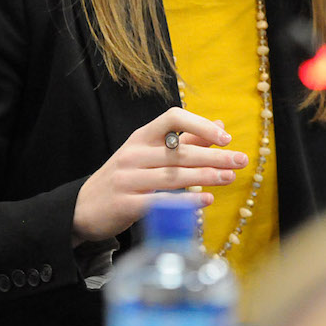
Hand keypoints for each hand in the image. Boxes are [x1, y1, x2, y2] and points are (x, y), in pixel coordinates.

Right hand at [72, 107, 247, 242]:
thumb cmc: (125, 176)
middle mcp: (134, 153)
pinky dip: (186, 201)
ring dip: (206, 176)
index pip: (172, 118)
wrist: (84, 207)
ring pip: (173, 175)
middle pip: (179, 150)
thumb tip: (219, 128)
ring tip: (230, 177)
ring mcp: (129, 179)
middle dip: (214, 155)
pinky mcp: (127, 204)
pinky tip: (207, 200)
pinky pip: (161, 201)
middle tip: (241, 160)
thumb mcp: (149, 153)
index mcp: (141, 137)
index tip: (224, 138)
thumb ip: (185, 140)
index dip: (200, 124)